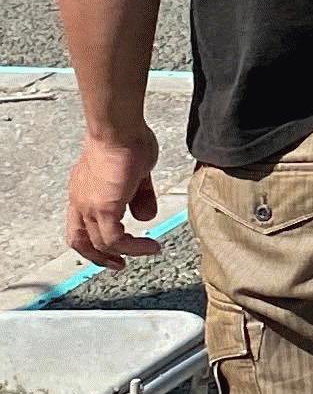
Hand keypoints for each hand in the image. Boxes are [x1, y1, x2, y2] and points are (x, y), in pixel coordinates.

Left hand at [65, 127, 161, 267]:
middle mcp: (80, 201)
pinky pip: (116, 238)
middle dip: (98, 257)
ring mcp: (88, 206)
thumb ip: (140, 196)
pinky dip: (133, 246)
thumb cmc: (127, 140)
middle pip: (79, 240)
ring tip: (147, 251)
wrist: (118, 129)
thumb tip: (146, 216)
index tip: (116, 247)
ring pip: (97, 243)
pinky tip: (151, 245)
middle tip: (118, 264)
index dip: (95, 239)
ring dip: (122, 252)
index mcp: (84, 191)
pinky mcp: (103, 209)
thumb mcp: (137, 173)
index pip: (81, 223)